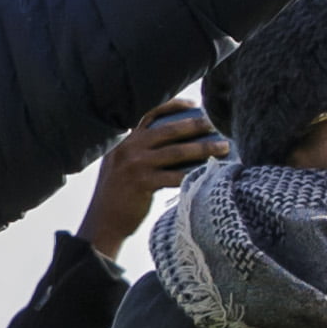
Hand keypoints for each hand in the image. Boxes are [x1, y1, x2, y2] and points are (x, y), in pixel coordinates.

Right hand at [86, 104, 225, 258]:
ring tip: (223, 146)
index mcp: (124, 139)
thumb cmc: (118, 192)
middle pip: (168, 130)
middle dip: (195, 125)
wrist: (103, 221)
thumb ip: (138, 148)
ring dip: (204, 148)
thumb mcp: (120, 162)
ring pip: (177, 152)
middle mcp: (129, 148)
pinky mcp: (143, 184)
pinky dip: (195, 173)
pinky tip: (210, 172)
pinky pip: (176, 176)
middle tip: (216, 124)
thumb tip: (175, 137)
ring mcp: (136, 165)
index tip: (194, 105)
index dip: (173, 106)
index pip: (149, 112)